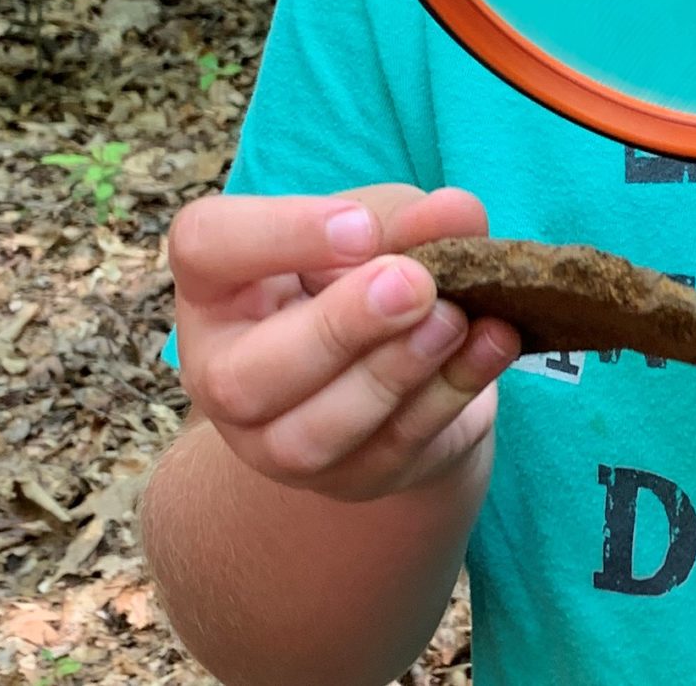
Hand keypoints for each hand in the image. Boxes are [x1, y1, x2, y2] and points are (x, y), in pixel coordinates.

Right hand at [168, 183, 519, 502]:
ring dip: (392, 375)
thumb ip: (411, 218)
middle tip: (414, 284)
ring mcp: (276, 443)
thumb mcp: (381, 225)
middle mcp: (224, 372)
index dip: (276, 234)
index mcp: (216, 284)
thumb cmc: (366, 270)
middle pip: (245, 374)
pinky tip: (491, 344)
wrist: (398, 357)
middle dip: (338, 329)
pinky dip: (450, 395)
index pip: (204, 247)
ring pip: (311, 437)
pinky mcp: (348, 481)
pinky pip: (391, 451)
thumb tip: (458, 215)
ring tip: (454, 319)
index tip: (358, 224)